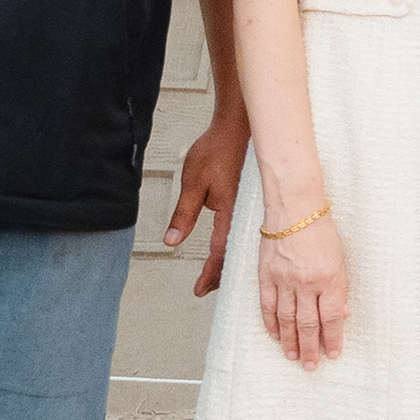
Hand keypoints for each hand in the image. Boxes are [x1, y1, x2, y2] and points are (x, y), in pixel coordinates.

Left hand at [163, 104, 250, 295]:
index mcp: (230, 213)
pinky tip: (230, 249)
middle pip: (234, 255)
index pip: (220, 252)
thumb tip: (171, 242)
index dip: (210, 274)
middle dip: (221, 275)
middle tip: (206, 289)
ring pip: (241, 245)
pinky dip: (235, 246)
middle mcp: (243, 215)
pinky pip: (244, 232)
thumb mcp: (192, 183)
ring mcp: (248, 210)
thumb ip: (183, 215)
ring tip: (216, 276)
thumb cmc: (215, 151)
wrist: (236, 128)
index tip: (198, 290)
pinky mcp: (248, 203)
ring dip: (228, 262)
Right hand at [258, 213, 348, 368]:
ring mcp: (284, 280)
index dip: (332, 340)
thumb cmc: (321, 230)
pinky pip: (267, 306)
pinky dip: (270, 323)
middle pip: (308, 324)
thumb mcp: (341, 259)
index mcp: (330, 278)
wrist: (294, 208)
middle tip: (311, 366)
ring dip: (290, 342)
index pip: (331, 319)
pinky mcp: (266, 275)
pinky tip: (274, 335)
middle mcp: (307, 283)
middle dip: (311, 349)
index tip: (333, 354)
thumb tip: (340, 316)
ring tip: (293, 356)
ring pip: (286, 320)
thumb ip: (339, 289)